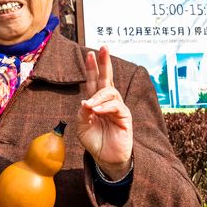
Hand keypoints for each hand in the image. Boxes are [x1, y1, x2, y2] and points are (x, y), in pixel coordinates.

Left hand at [78, 46, 132, 179]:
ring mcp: (117, 108)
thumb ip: (82, 114)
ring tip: (91, 106)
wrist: (105, 158)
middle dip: (104, 63)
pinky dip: (105, 107)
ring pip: (110, 92)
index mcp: (96, 102)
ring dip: (98, 96)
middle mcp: (107, 102)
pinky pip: (116, 106)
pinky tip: (97, 111)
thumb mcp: (82, 127)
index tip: (89, 54)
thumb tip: (85, 101)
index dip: (91, 68)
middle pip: (106, 79)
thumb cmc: (94, 142)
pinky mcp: (125, 117)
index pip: (93, 81)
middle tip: (102, 48)